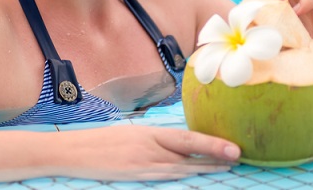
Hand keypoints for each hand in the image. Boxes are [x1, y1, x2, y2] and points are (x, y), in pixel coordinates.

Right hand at [58, 125, 238, 180]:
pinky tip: (195, 178)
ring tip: (226, 168)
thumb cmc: (102, 141)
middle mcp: (148, 147)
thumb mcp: (130, 133)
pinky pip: (165, 178)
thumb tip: (178, 143)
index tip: (232, 145)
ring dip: (204, 169)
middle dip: (214, 156)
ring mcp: (142, 164)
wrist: (73, 151)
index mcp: (148, 132)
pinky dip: (182, 178)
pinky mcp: (135, 177)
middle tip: (239, 157)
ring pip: (180, 168)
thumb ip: (154, 139)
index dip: (210, 142)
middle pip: (188, 152)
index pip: (186, 137)